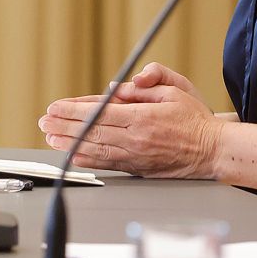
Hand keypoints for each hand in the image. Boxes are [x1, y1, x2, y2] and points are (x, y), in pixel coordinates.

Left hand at [38, 63, 222, 178]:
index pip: (99, 113)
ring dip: (68, 143)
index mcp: (142, 118)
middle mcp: (135, 139)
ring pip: (94, 149)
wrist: (212, 150)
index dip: (74, 110)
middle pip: (91, 131)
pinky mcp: (137, 168)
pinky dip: (85, 160)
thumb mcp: (174, 92)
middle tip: (45, 120)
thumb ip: (143, 89)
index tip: (57, 107)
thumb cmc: (195, 120)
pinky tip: (71, 155)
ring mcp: (134, 156)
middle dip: (64, 125)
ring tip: (51, 136)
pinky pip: (105, 164)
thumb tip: (114, 90)